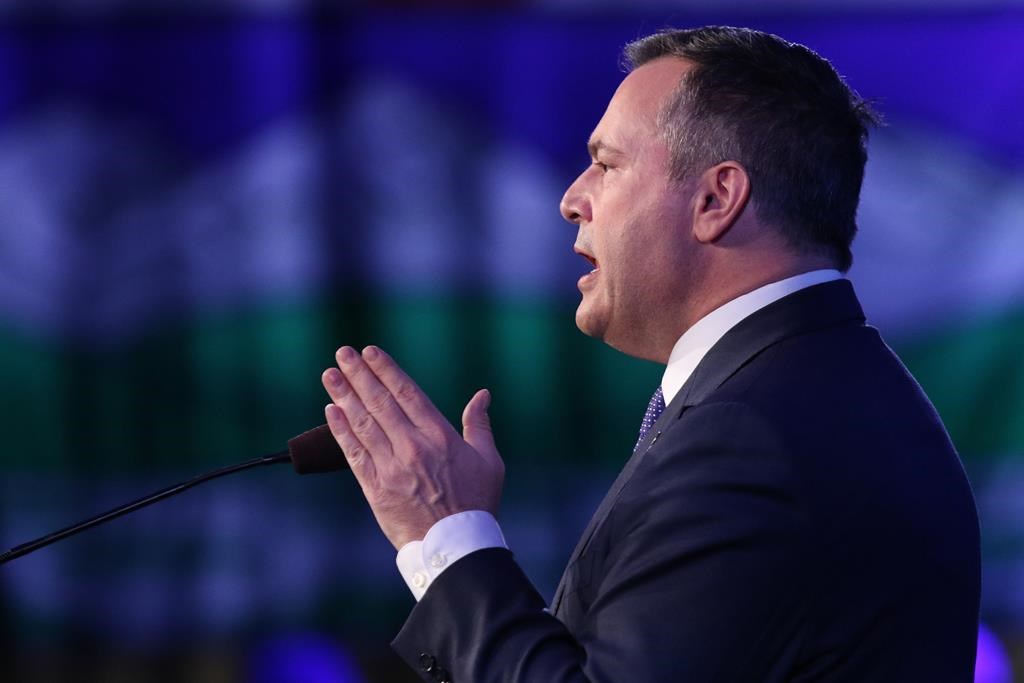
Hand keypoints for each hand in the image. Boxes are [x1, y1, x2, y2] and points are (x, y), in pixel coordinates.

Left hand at [321, 345, 504, 548]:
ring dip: (344, 396)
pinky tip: (331, 411)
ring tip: (330, 375)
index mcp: (440, 436)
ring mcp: (392, 467)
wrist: (456, 547)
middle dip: (359, 375)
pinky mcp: (376, 488)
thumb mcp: (489, 461)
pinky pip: (354, 454)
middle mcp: (413, 447)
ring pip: (363, 423)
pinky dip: (341, 431)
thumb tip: (482, 395)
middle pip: (380, 402)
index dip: (386, 370)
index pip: (407, 393)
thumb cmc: (477, 503)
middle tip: (342, 354)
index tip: (370, 352)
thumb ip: (479, 424)